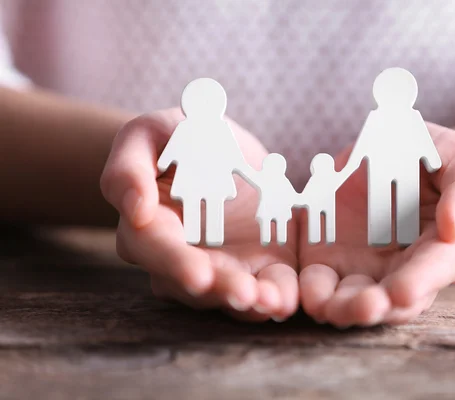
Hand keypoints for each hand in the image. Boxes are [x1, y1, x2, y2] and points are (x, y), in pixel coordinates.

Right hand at [100, 109, 297, 321]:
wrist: (217, 147)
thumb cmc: (174, 138)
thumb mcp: (148, 135)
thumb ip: (128, 169)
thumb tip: (134, 211)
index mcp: (149, 226)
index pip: (156, 250)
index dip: (176, 264)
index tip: (198, 277)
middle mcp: (180, 257)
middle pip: (194, 284)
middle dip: (221, 290)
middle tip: (244, 295)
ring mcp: (221, 266)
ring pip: (229, 294)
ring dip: (252, 303)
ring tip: (274, 302)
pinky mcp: (257, 264)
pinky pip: (265, 285)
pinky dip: (278, 294)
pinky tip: (288, 299)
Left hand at [298, 123, 454, 326]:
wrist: (386, 147)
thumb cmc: (432, 153)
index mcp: (444, 247)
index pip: (437, 269)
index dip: (421, 281)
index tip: (403, 292)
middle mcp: (406, 268)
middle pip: (396, 300)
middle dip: (379, 306)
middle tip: (365, 307)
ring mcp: (368, 270)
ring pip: (358, 302)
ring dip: (344, 309)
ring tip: (328, 308)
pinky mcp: (331, 262)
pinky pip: (321, 284)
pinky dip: (314, 292)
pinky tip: (308, 295)